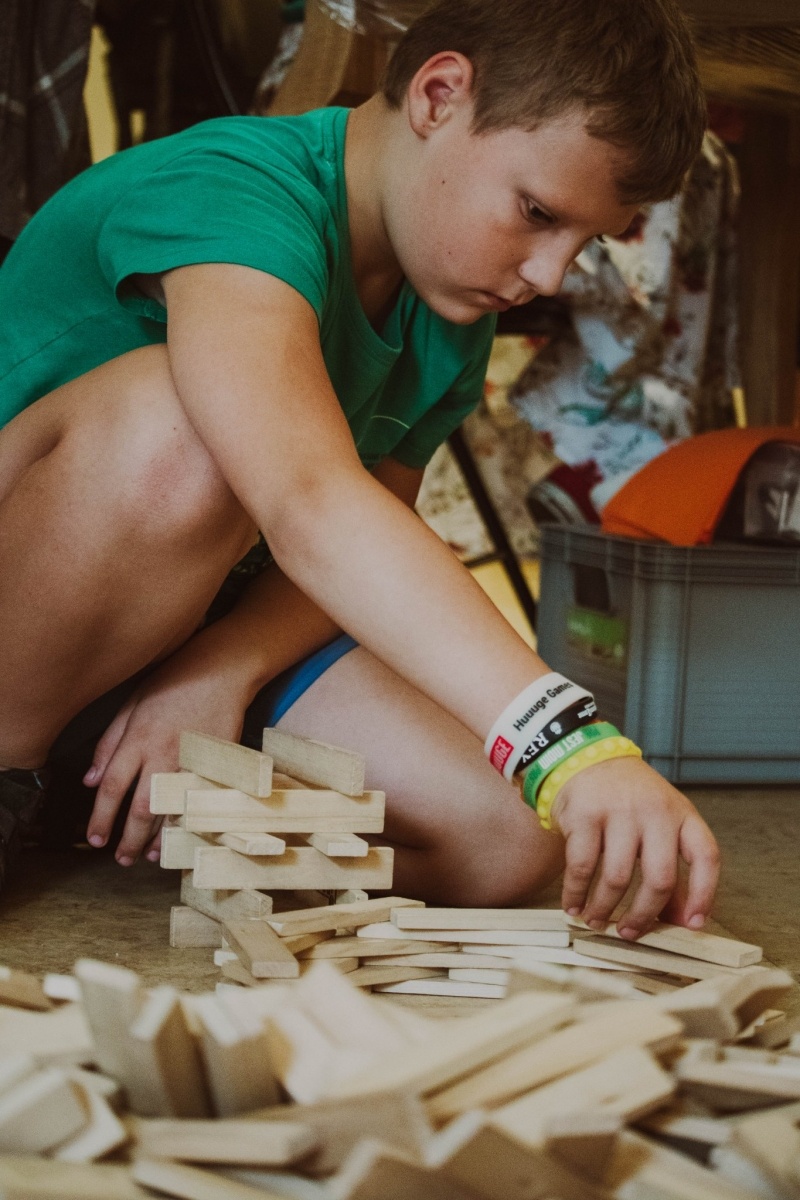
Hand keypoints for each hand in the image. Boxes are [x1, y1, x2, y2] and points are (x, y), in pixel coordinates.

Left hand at [83, 650, 247, 865]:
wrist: (222, 670)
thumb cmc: (173, 682)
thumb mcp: (131, 704)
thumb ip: (108, 743)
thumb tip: (90, 780)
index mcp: (138, 739)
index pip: (112, 787)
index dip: (101, 818)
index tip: (94, 839)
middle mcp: (162, 754)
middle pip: (142, 808)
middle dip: (129, 838)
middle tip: (121, 859)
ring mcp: (192, 761)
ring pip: (173, 809)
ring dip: (160, 838)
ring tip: (149, 857)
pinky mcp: (216, 763)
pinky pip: (200, 801)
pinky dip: (190, 821)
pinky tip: (183, 835)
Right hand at [551, 755, 719, 939]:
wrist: (585, 758)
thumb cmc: (628, 800)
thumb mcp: (660, 824)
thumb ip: (672, 869)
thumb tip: (682, 922)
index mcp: (682, 815)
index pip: (705, 857)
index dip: (704, 895)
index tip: (693, 926)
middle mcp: (655, 812)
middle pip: (660, 878)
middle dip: (643, 915)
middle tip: (629, 933)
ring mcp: (618, 812)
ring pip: (618, 878)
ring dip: (604, 909)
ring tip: (596, 921)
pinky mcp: (584, 815)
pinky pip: (582, 866)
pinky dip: (576, 893)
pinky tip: (573, 905)